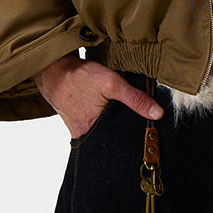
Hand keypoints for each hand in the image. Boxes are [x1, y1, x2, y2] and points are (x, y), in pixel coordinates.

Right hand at [34, 53, 163, 138]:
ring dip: (111, 124)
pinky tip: (105, 110)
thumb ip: (135, 99)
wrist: (55, 70)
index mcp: (93, 133)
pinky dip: (100, 119)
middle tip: (135, 123)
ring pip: (102, 132)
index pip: (120, 142)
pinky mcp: (75, 123)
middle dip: (123, 132)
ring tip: (120, 115)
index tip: (146, 135)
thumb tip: (158, 114)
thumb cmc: (81, 76)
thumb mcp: (112, 83)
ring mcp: (78, 131)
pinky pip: (92, 126)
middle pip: (111, 138)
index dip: (132, 138)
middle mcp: (85, 137)